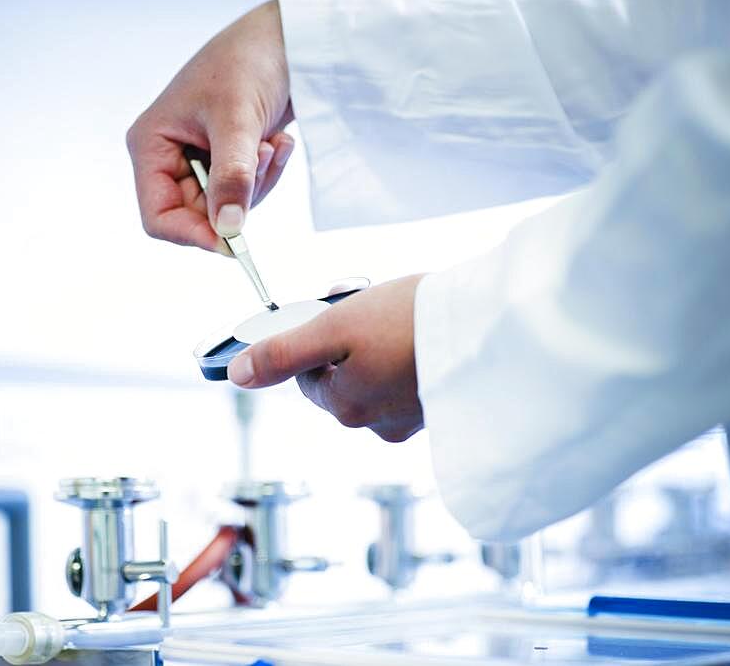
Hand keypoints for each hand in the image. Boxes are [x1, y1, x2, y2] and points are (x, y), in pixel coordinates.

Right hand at [126, 1, 294, 253]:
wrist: (283, 38)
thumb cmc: (246, 61)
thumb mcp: (237, 121)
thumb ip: (232, 176)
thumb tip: (228, 228)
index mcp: (151, 145)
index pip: (158, 216)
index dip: (192, 234)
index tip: (231, 242)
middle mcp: (169, 157)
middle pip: (197, 215)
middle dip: (237, 197)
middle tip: (262, 160)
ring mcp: (199, 160)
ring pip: (226, 207)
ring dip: (257, 182)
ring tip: (271, 143)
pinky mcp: (227, 159)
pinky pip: (245, 191)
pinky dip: (267, 173)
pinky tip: (278, 141)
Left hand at [228, 275, 425, 441]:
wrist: (491, 322)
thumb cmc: (410, 321)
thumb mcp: (334, 328)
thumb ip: (282, 354)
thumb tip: (238, 376)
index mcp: (347, 408)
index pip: (307, 378)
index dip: (314, 339)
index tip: (334, 313)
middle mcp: (377, 425)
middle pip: (341, 377)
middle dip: (346, 341)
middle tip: (367, 305)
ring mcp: (412, 419)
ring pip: (374, 376)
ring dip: (377, 345)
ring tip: (399, 314)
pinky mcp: (441, 406)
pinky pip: (407, 378)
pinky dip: (407, 354)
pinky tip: (421, 331)